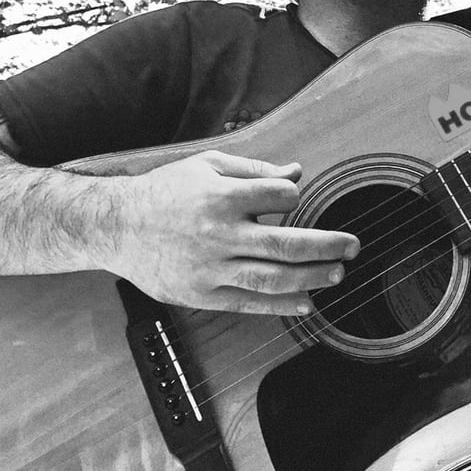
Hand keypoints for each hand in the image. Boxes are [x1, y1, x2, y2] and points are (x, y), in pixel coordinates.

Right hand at [98, 150, 359, 312]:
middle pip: (286, 244)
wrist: (118, 227)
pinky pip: (249, 303)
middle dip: (327, 246)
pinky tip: (306, 302)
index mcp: (221, 197)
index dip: (294, 196)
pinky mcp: (203, 294)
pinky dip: (281, 305)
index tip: (294, 198)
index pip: (280, 198)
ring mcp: (211, 269)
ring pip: (272, 279)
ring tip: (337, 274)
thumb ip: (255, 170)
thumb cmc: (165, 191)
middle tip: (353, 245)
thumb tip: (297, 173)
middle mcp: (219, 234)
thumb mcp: (208, 166)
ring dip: (312, 278)